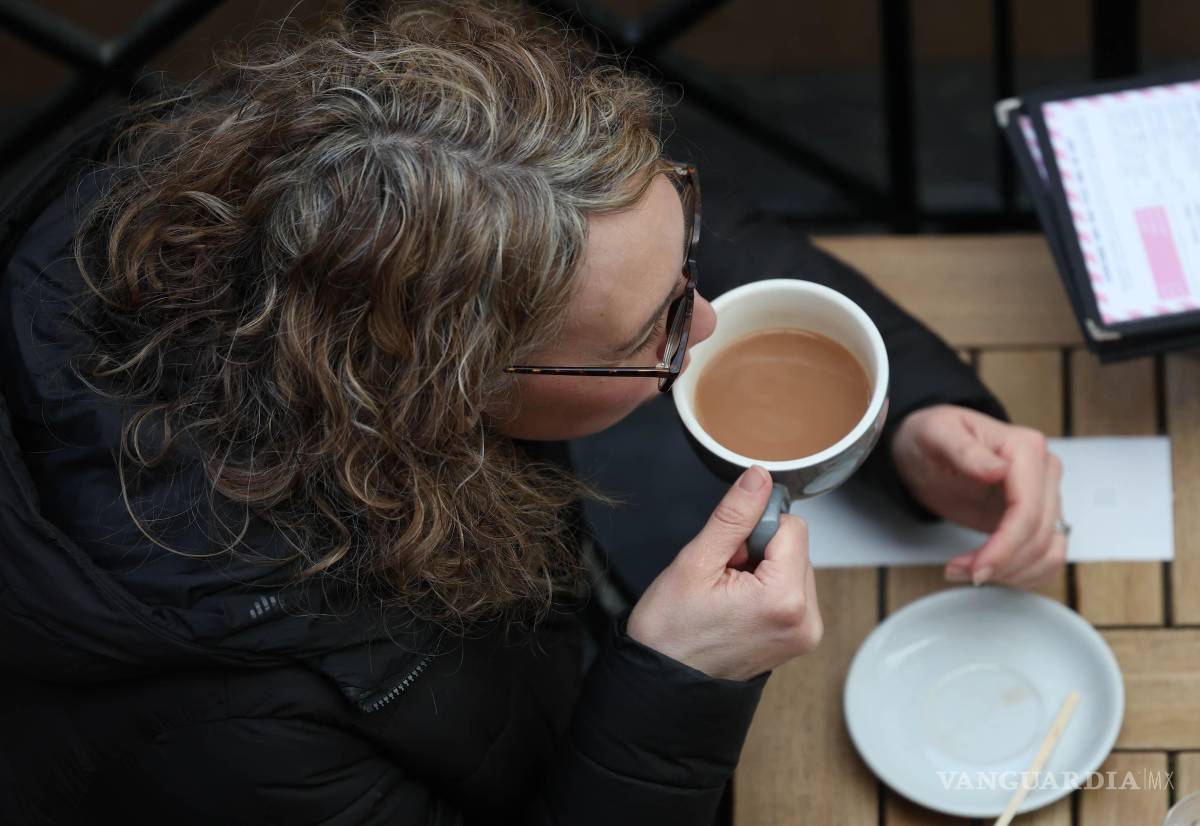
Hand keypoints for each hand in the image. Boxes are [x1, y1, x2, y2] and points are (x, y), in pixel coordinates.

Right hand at [626, 465, 822, 680]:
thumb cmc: (671, 633)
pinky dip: (767, 589)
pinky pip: (792, 590)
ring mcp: (806, 632)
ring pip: (793, 566)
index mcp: (786, 599)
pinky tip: (738, 607)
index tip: (728, 554)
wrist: (665, 686)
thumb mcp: (696, 562)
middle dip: (759, 551)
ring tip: (727, 596)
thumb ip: (734, 516)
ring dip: (762, 570)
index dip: (754, 530)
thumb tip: (759, 477)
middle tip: (722, 578)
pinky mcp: (800, 638)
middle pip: (796, 547)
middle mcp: (806, 619)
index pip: (792, 526)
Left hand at [890, 404, 1065, 587]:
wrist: (928, 446)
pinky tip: (990, 572)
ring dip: (1012, 573)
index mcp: (1026, 448)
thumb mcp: (937, 434)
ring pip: (1049, 551)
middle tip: (961, 573)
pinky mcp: (1036, 517)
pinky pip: (1047, 555)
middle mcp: (1044, 471)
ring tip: (967, 572)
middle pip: (1040, 535)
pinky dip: (1023, 574)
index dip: (1006, 547)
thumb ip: (965, 451)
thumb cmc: (932, 436)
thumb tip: (998, 470)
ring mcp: (1044, 496)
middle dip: (1001, 563)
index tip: (978, 569)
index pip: (1028, 510)